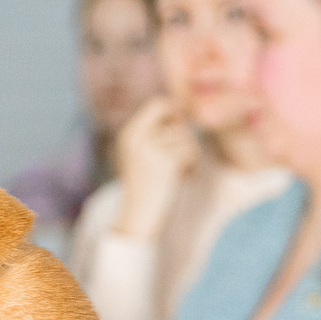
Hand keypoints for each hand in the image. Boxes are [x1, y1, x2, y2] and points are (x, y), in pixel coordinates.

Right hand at [110, 96, 196, 237]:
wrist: (138, 215)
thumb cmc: (145, 184)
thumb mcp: (144, 154)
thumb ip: (157, 132)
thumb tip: (181, 110)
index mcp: (129, 133)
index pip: (158, 104)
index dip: (175, 111)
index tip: (182, 126)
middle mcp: (135, 138)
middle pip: (175, 120)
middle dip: (184, 135)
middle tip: (183, 154)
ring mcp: (148, 150)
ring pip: (183, 136)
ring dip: (189, 152)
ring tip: (180, 169)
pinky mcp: (163, 163)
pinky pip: (188, 151)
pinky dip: (191, 164)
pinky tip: (183, 176)